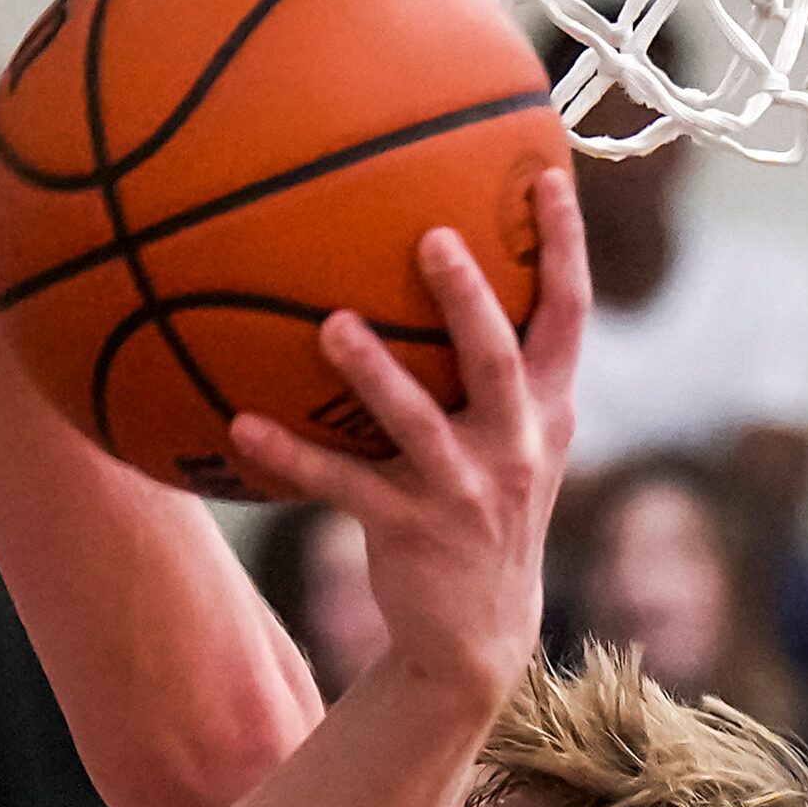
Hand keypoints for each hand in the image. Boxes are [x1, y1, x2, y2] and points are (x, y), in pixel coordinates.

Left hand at [228, 170, 586, 697]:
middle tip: (430, 236)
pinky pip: (341, 485)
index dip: (563, 245)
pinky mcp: (410, 531)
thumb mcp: (514, 443)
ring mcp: (465, 491)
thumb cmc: (482, 512)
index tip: (544, 173)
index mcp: (547, 411)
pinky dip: (291, 455)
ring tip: (330, 325)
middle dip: (468, 299)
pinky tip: (240, 426)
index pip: (567, 315)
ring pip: (417, 423)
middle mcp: (517, 446)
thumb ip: (501, 372)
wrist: (477, 633)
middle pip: (499, 360)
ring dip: (373, 373)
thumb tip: (459, 272)